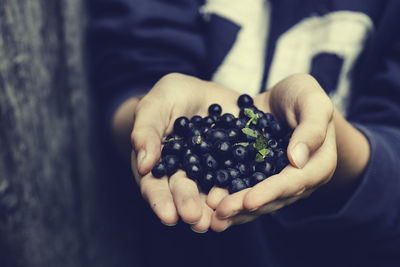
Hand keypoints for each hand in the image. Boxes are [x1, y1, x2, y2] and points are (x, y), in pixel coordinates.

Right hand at [131, 73, 240, 231]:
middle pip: (185, 192)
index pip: (155, 186)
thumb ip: (146, 132)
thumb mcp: (154, 106)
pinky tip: (245, 199)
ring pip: (210, 191)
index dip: (161, 201)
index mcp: (160, 165)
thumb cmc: (168, 97)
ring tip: (218, 221)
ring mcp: (210, 170)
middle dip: (189, 206)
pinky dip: (241, 187)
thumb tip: (144, 164)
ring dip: (214, 208)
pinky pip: (238, 175)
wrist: (199, 92)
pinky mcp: (234, 162)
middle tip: (196, 220)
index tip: (168, 215)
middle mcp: (184, 174)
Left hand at [207, 73, 338, 230]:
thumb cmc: (304, 95)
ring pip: (257, 199)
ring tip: (212, 216)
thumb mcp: (313, 101)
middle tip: (220, 213)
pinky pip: (243, 188)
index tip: (248, 200)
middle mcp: (299, 179)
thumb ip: (312, 128)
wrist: (285, 97)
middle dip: (245, 206)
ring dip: (235, 209)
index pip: (294, 183)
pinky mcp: (258, 174)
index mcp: (319, 164)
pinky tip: (209, 204)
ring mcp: (277, 179)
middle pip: (273, 198)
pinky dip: (228, 196)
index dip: (271, 193)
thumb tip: (297, 159)